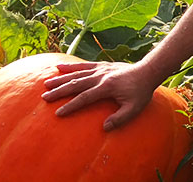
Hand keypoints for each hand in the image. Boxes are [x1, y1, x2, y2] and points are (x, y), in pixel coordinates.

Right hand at [40, 61, 166, 130]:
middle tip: (45, 97)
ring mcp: (100, 69)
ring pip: (77, 74)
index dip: (71, 106)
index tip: (58, 113)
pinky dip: (70, 66)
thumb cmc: (141, 92)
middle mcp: (100, 76)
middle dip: (60, 91)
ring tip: (46, 84)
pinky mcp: (101, 65)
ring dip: (61, 79)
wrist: (147, 71)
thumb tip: (105, 128)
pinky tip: (58, 67)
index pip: (85, 98)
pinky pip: (83, 65)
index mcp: (107, 87)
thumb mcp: (134, 108)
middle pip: (76, 84)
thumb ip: (120, 118)